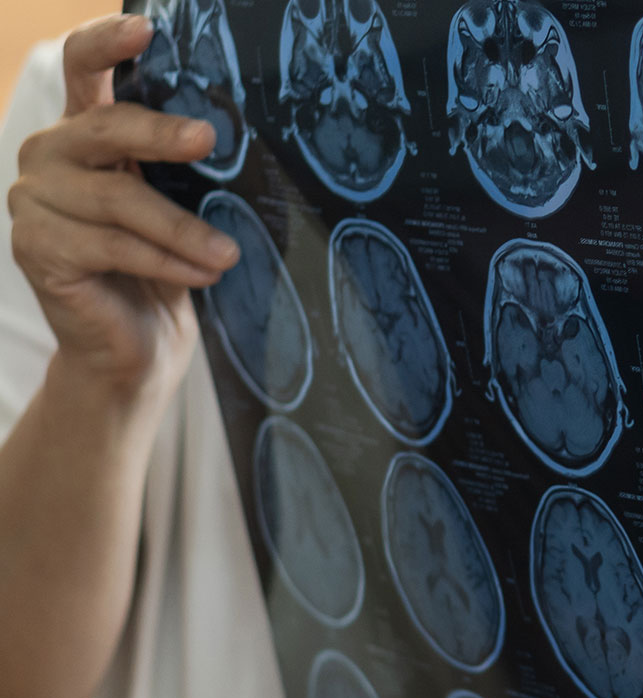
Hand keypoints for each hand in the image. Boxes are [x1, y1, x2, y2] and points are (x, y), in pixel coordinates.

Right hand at [7, 14, 239, 397]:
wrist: (136, 346)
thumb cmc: (167, 265)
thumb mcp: (181, 202)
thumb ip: (184, 164)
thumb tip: (235, 132)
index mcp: (86, 130)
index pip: (83, 67)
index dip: (107, 43)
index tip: (146, 30)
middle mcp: (49, 155)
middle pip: (103, 127)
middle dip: (160, 134)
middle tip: (208, 140)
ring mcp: (33, 200)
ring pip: (117, 199)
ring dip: (182, 228)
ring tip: (228, 253)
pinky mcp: (35, 248)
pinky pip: (111, 245)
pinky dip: (165, 260)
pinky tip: (203, 273)